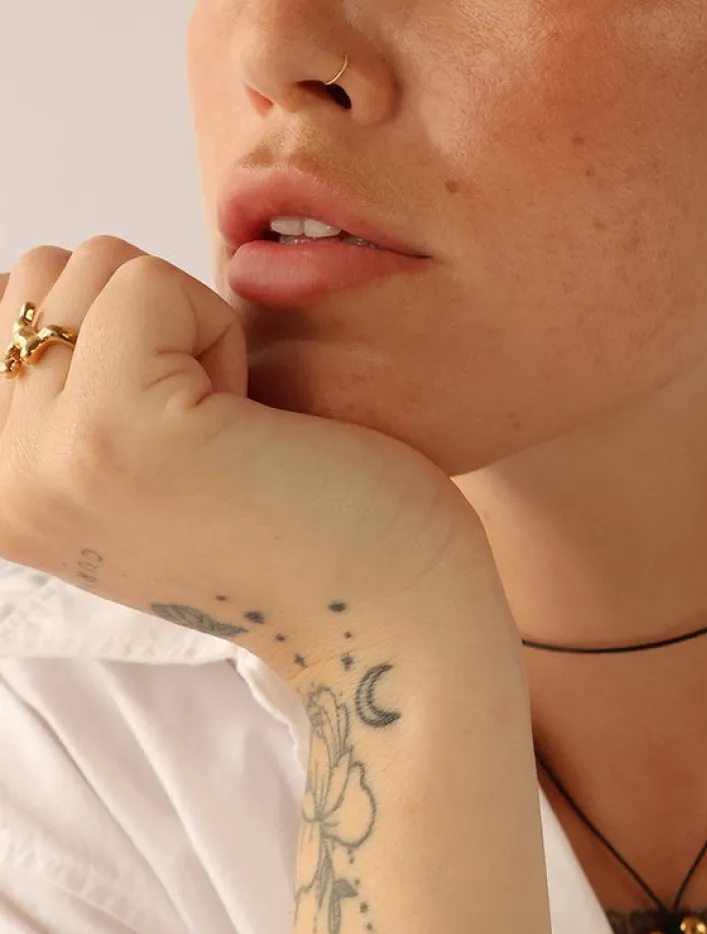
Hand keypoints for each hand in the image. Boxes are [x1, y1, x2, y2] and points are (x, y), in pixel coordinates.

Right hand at [0, 238, 499, 685]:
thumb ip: (80, 390)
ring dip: (191, 331)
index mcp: (4, 488)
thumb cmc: (312, 529)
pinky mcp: (117, 432)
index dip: (131, 345)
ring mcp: (51, 461)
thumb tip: (49, 289)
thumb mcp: (152, 457)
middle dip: (154, 328)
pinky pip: (149, 283)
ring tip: (240, 435)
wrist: (394, 620)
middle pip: (44, 276)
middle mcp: (2, 483)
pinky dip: (223, 334)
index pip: (15, 307)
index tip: (196, 445)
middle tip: (226, 437)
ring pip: (92, 266)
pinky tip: (260, 428)